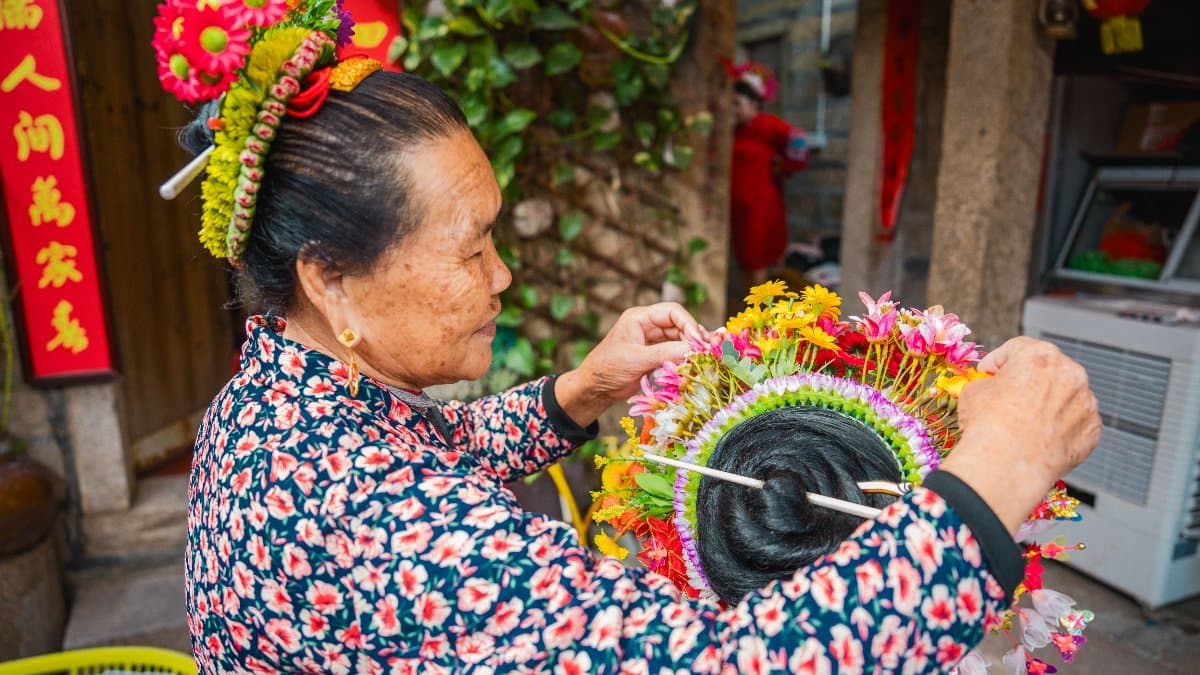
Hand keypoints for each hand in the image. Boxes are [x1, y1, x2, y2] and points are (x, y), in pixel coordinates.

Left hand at [555, 303, 705, 426]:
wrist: (596, 387)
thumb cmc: (608, 368)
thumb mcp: (636, 360)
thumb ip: (663, 353)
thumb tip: (691, 350)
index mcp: (640, 318)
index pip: (672, 312)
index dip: (689, 323)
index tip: (699, 339)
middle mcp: (648, 325)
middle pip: (679, 324)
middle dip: (693, 336)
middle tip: (707, 351)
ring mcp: (652, 340)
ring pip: (680, 338)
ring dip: (691, 347)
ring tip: (703, 358)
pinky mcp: (655, 354)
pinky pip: (675, 351)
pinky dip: (685, 357)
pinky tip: (694, 363)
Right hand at [939, 337, 1101, 533]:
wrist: (1005, 466)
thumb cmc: (988, 425)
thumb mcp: (973, 391)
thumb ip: (990, 382)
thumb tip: (994, 388)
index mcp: (1040, 355)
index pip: (1018, 348)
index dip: (998, 361)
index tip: (989, 374)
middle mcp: (1071, 373)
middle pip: (1048, 370)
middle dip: (1028, 381)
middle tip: (1008, 397)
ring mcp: (1086, 402)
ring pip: (1065, 396)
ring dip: (1048, 404)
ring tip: (1025, 424)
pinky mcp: (1092, 430)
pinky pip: (1076, 423)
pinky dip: (1061, 428)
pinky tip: (1040, 439)